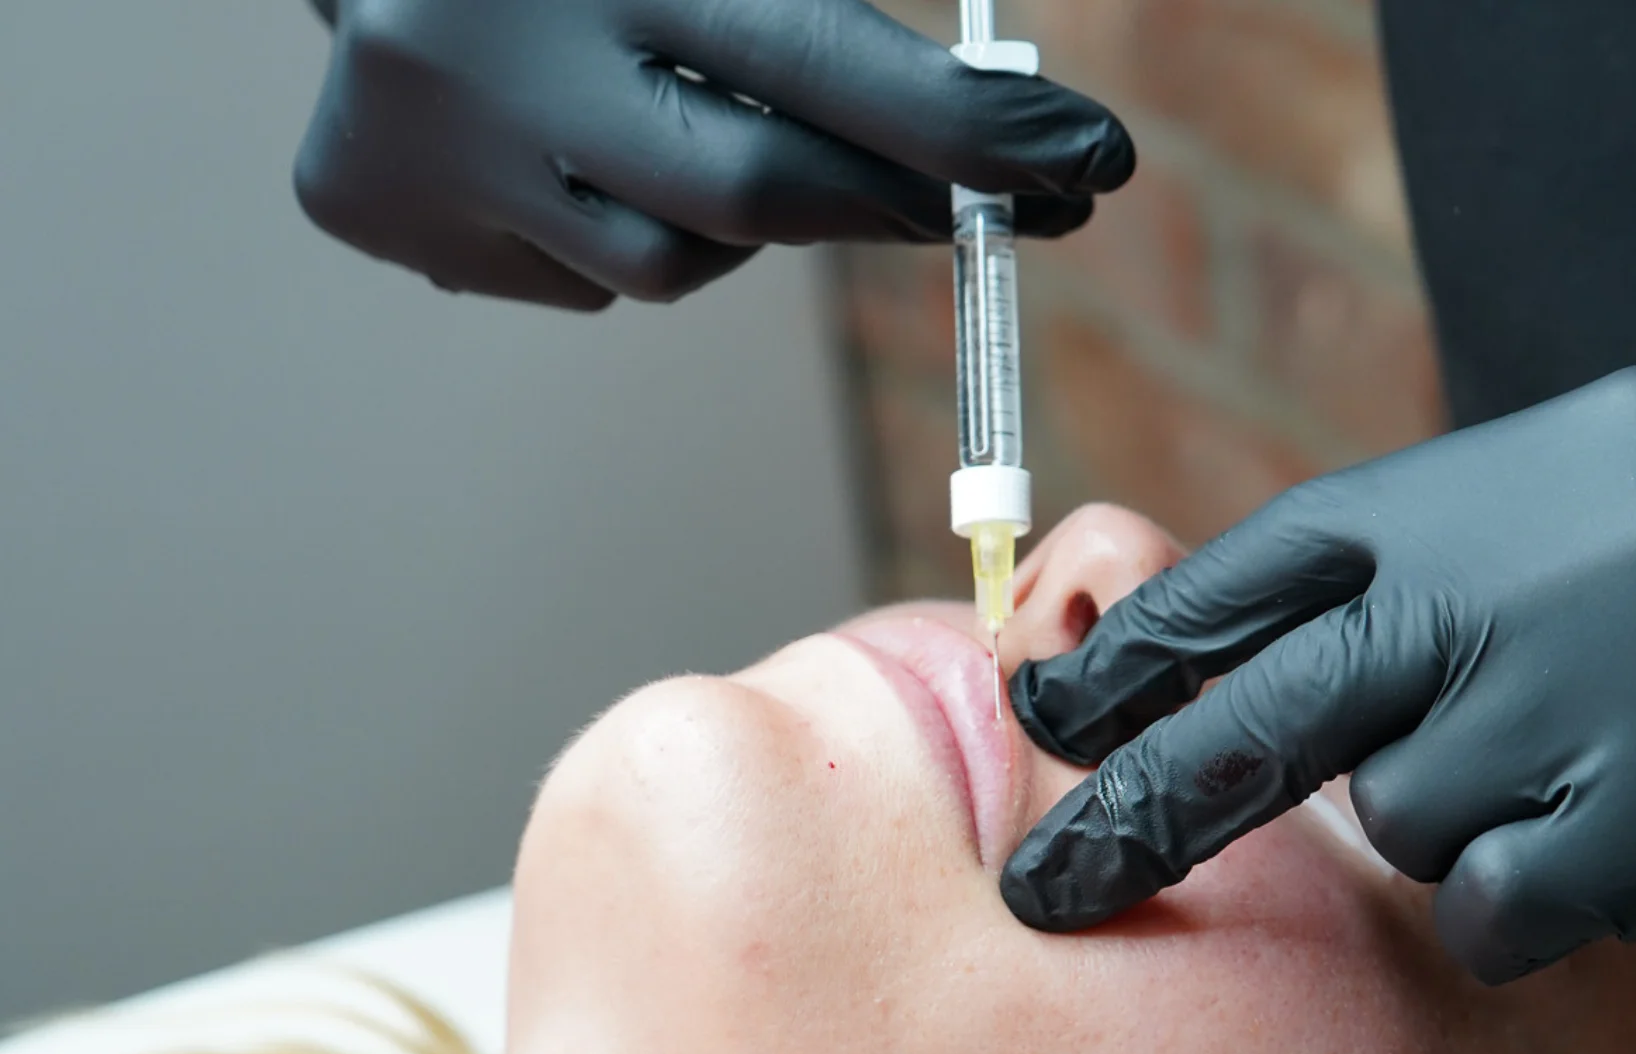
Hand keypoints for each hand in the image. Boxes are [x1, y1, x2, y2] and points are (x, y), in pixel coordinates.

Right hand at [294, 0, 1131, 308]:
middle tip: (970, 196)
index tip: (1088, 158)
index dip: (969, 128)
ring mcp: (429, 152)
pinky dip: (620, 225)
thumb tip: (989, 111)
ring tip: (699, 127)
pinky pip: (574, 276)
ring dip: (733, 222)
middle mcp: (502, 58)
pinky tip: (578, 150)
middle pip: (752, 197)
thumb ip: (819, 5)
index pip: (821, 63)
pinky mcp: (378, 211)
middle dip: (882, 199)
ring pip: (665, 265)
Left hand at [1000, 365, 1635, 984]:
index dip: (1148, 641)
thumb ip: (1446, 564)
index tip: (1051, 709)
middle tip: (1052, 877)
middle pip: (1284, 698)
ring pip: (1409, 812)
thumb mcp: (1608, 516)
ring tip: (1596, 772)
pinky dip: (1534, 902)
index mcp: (1524, 466)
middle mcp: (1550, 559)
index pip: (1279, 555)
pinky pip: (1501, 902)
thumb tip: (1249, 649)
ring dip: (1466, 821)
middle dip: (1154, 797)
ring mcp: (1610, 687)